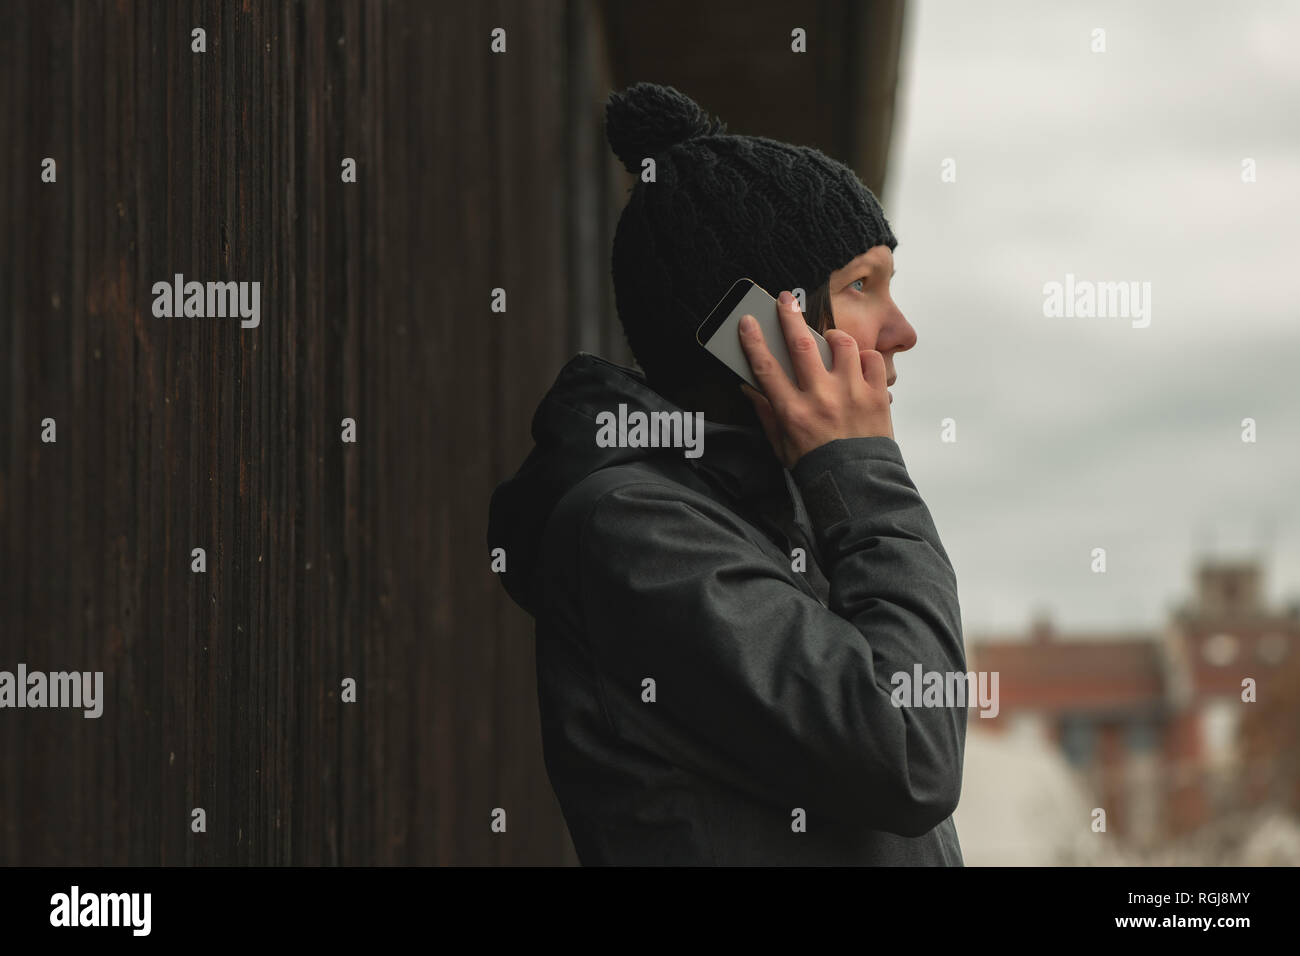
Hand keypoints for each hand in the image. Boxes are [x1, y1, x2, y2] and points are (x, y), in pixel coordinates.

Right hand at [737, 290, 893, 467]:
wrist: (857, 485)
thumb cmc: (816, 466)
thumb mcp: (781, 445)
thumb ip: (766, 413)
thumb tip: (749, 387)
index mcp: (793, 412)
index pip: (767, 368)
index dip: (753, 341)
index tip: (747, 321)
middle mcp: (822, 399)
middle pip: (802, 346)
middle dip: (790, 318)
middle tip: (784, 299)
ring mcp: (852, 395)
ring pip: (842, 345)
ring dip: (832, 337)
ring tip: (828, 341)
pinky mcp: (877, 396)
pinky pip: (872, 360)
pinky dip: (863, 357)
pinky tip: (856, 365)